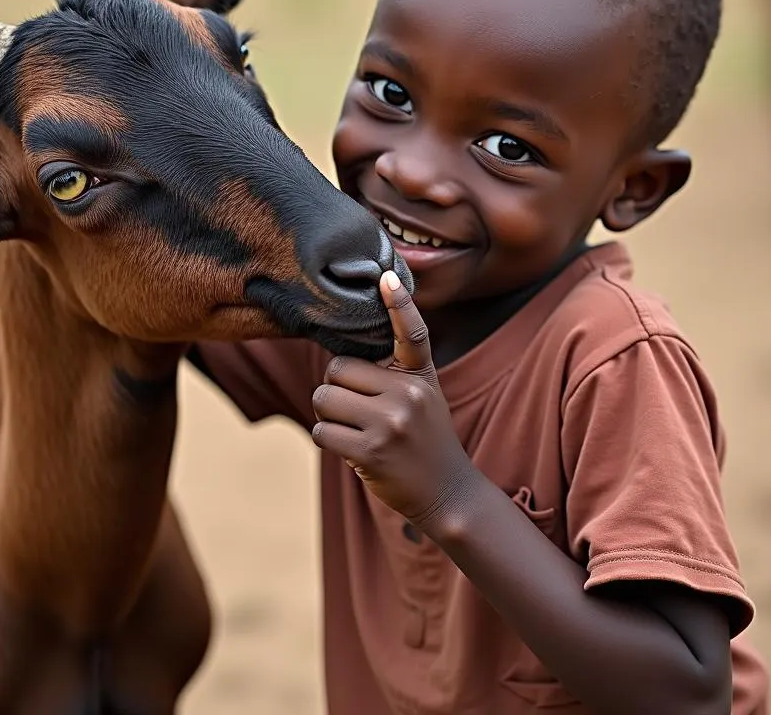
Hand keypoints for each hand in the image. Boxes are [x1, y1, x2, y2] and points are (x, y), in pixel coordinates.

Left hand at [311, 271, 471, 530]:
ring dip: (329, 416)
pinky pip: (322, 431)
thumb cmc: (424, 437)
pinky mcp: (370, 451)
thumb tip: (341, 353)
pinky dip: (329, 439)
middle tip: (357, 409)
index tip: (386, 277)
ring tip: (357, 429)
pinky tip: (354, 449)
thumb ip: (393, 371)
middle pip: (337, 369)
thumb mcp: (423, 394)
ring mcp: (390, 423)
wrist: (448, 492)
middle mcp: (408, 394)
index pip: (411, 332)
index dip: (399, 303)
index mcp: (420, 375)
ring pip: (324, 399)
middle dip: (336, 388)